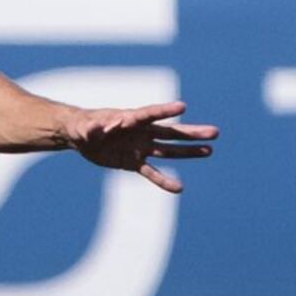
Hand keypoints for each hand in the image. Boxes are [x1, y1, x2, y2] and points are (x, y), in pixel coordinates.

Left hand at [68, 100, 217, 192]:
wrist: (80, 136)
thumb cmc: (81, 125)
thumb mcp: (82, 127)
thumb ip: (90, 128)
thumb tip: (94, 129)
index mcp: (129, 118)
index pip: (150, 114)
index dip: (165, 111)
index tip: (183, 107)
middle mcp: (140, 132)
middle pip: (170, 132)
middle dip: (191, 133)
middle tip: (215, 132)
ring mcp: (140, 147)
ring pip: (168, 150)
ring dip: (188, 152)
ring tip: (210, 150)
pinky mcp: (134, 162)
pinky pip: (152, 172)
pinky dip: (163, 180)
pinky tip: (179, 188)